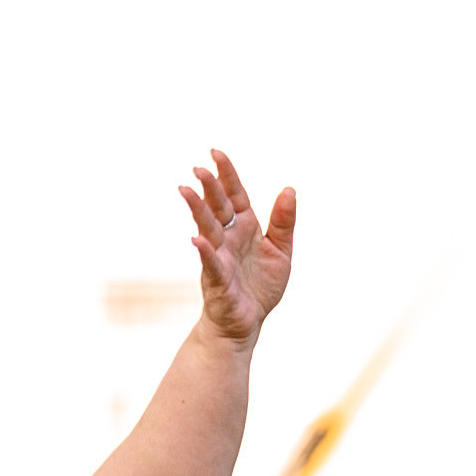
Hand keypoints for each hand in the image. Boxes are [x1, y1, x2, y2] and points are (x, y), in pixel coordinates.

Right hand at [179, 150, 294, 349]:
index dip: (227, 175)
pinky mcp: (218, 280)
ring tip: (186, 190)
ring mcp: (220, 257)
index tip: (216, 153)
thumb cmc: (259, 286)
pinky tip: (197, 240)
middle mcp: (229, 238)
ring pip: (208, 230)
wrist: (246, 322)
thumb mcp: (280, 252)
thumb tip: (289, 189)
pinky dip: (205, 252)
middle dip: (210, 188)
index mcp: (245, 227)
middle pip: (219, 208)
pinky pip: (211, 264)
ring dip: (198, 211)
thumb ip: (283, 223)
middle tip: (199, 169)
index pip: (235, 196)